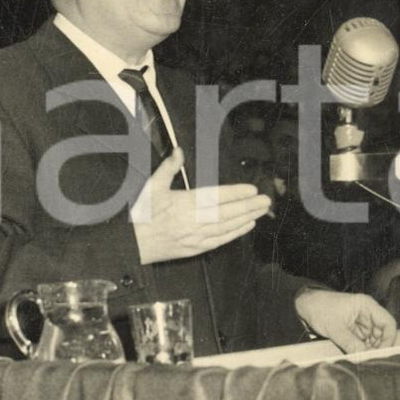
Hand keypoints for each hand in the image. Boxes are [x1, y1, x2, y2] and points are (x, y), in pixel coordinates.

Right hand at [133, 149, 271, 265]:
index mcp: (185, 203)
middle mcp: (194, 221)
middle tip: (266, 201)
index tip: (251, 189)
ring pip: (228, 227)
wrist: (133, 244)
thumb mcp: (152, 186)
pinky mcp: (196, 248)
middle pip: (228, 213)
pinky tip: (246, 227)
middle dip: (249, 206)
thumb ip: (168, 168)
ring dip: (246, 219)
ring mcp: (196, 236)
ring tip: (261, 211)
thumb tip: (179, 151)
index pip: (217, 196)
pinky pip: (221, 240)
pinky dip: (235, 233)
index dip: (236, 193)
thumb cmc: (143, 214)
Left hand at [295, 289, 397, 353]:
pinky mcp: (354, 330)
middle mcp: (367, 314)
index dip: (388, 339)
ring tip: (360, 358)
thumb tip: (364, 358)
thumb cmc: (319, 308)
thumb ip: (351, 343)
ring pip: (372, 341)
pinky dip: (360, 350)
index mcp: (366, 305)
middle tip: (368, 359)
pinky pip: (362, 343)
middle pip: (382, 334)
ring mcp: (361, 323)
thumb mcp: (335, 327)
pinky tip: (355, 356)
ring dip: (367, 350)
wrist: (304, 305)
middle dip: (376, 347)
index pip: (388, 323)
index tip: (382, 353)